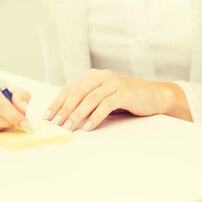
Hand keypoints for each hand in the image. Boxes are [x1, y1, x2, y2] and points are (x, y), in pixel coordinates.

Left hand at [42, 68, 171, 131]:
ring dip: (77, 114)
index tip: (48, 116)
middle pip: (77, 92)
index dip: (57, 102)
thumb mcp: (103, 96)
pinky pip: (105, 105)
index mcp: (93, 75)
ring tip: (69, 127)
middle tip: (55, 123)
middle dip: (64, 109)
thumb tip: (64, 117)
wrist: (153, 95)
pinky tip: (88, 127)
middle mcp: (101, 75)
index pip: (70, 88)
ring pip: (90, 98)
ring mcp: (113, 82)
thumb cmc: (125, 98)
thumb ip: (87, 101)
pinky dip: (95, 117)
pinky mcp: (124, 91)